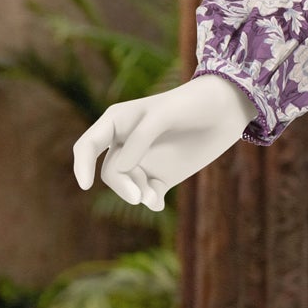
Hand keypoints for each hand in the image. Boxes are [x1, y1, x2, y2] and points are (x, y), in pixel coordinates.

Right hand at [72, 73, 256, 211]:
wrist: (225, 110)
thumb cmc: (191, 103)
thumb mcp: (164, 115)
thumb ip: (141, 137)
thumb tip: (121, 168)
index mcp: (117, 122)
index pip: (88, 145)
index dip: (82, 165)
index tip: (85, 185)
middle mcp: (126, 143)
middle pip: (109, 172)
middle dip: (121, 185)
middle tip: (139, 195)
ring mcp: (144, 161)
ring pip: (127, 186)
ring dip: (136, 195)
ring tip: (153, 198)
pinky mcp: (163, 176)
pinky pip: (148, 195)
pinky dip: (150, 201)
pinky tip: (157, 203)